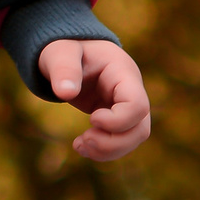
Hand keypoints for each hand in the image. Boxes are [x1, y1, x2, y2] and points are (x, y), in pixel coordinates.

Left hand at [35, 39, 152, 161]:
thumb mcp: (59, 52)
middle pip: (140, 128)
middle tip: (83, 140)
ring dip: (108, 150)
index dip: (117, 120)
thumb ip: (63, 69)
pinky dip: (103, 150)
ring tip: (80, 145)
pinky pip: (121, 141)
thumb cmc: (66, 48)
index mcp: (123, 72)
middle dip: (113, 142)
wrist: (69, 52)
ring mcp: (126, 106)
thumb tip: (65, 93)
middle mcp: (131, 91)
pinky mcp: (116, 118)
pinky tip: (81, 146)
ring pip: (133, 138)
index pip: (137, 105)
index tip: (91, 118)